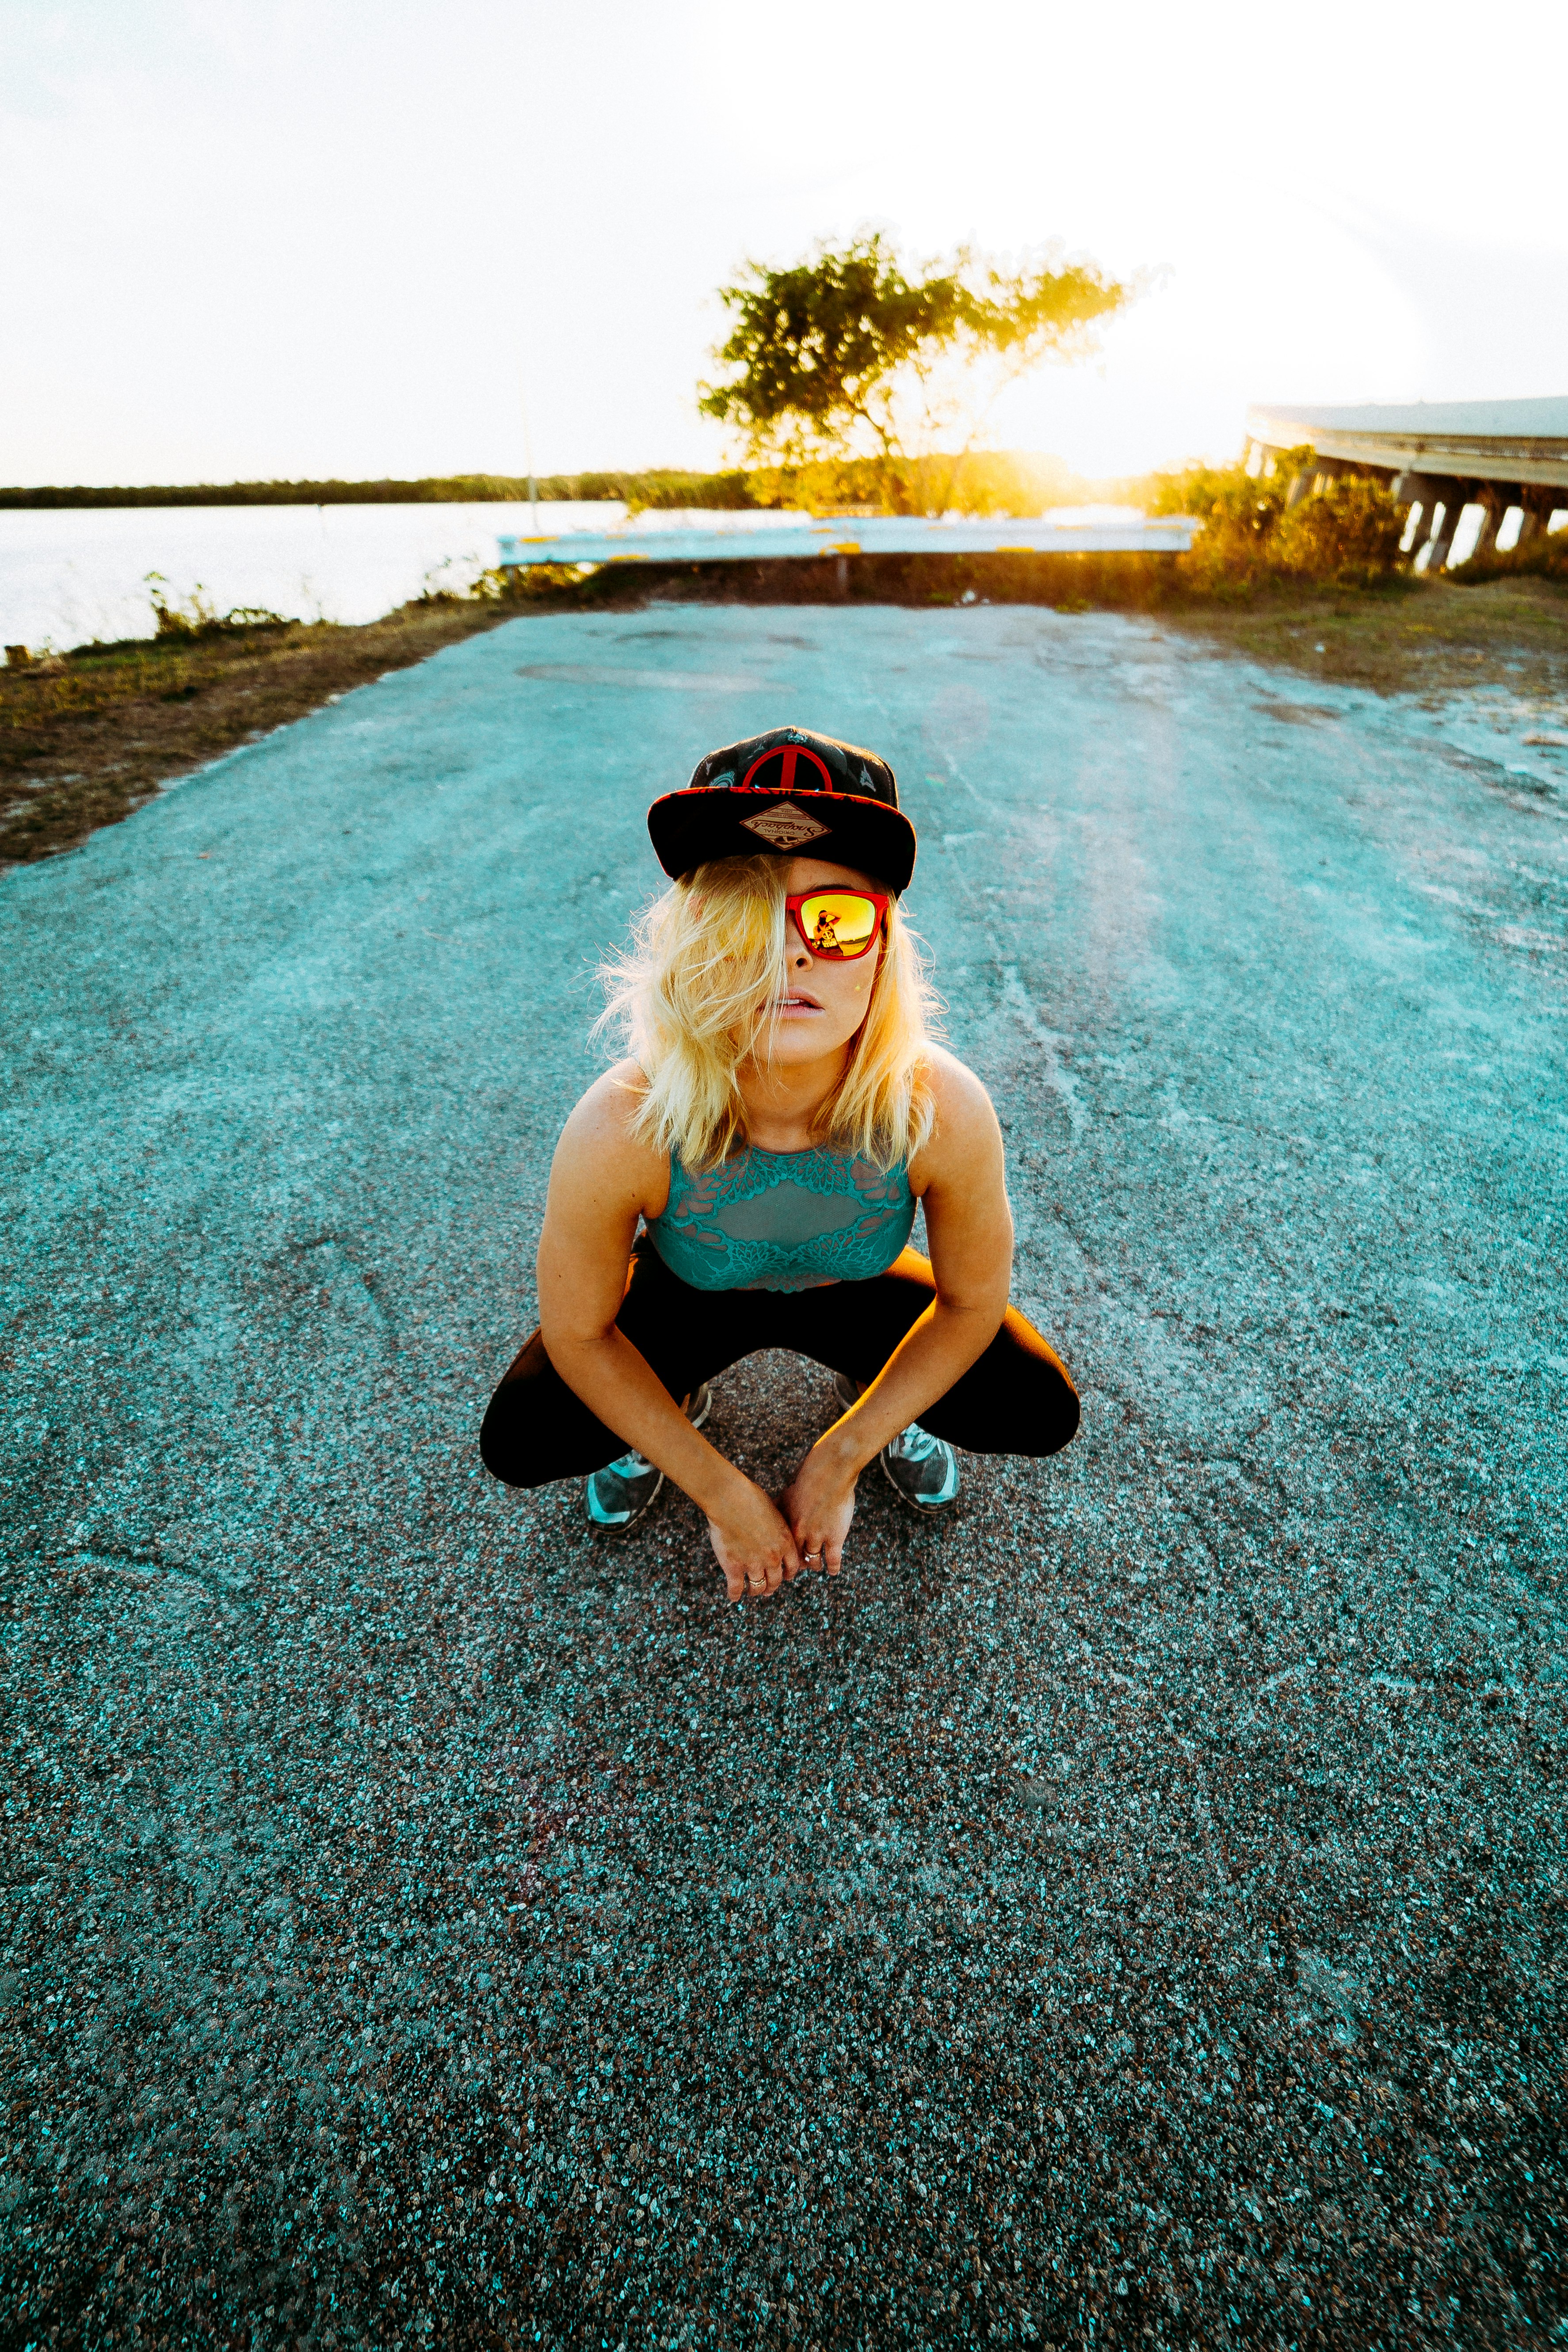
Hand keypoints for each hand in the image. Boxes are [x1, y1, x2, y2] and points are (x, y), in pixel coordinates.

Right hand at [705, 1477, 802, 1602]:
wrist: (730, 1500)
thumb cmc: (751, 1499)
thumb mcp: (774, 1513)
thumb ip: (778, 1529)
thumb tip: (777, 1533)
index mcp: (785, 1544)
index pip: (792, 1567)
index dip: (788, 1574)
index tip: (783, 1576)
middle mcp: (772, 1558)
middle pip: (775, 1581)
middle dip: (772, 1586)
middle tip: (768, 1589)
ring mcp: (753, 1564)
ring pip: (758, 1587)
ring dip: (756, 1591)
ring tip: (752, 1591)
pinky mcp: (734, 1567)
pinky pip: (736, 1588)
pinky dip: (734, 1594)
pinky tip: (733, 1597)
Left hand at [779, 1442, 857, 1577]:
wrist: (830, 1472)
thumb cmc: (808, 1480)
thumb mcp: (787, 1494)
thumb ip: (778, 1507)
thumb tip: (767, 1513)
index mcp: (786, 1524)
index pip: (780, 1550)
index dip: (781, 1559)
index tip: (782, 1562)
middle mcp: (799, 1534)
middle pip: (794, 1559)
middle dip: (794, 1567)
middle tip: (795, 1571)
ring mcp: (817, 1537)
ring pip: (812, 1561)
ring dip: (813, 1565)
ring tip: (814, 1566)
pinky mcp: (835, 1537)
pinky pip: (832, 1559)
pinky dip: (832, 1568)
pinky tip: (833, 1572)